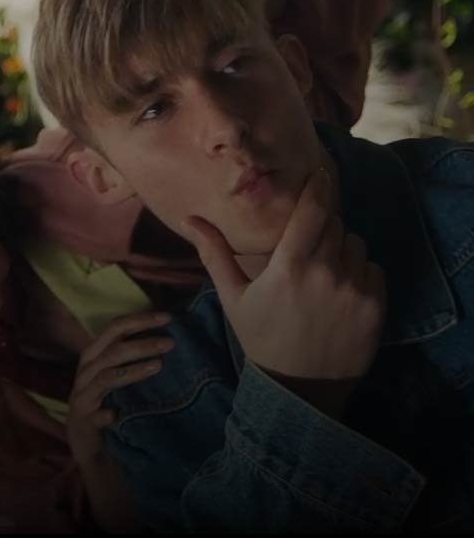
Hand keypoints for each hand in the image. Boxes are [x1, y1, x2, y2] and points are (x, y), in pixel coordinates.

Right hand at [67, 311, 174, 466]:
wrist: (85, 441)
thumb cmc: (104, 399)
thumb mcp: (114, 373)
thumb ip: (131, 355)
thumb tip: (164, 336)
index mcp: (94, 353)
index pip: (116, 328)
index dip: (139, 320)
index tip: (167, 318)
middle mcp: (86, 370)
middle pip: (113, 350)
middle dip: (142, 344)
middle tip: (169, 343)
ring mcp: (82, 394)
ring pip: (107, 377)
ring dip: (133, 371)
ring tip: (158, 366)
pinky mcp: (82, 420)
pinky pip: (96, 415)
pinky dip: (106, 413)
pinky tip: (116, 415)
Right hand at [183, 169, 385, 407]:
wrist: (300, 392)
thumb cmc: (262, 338)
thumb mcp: (234, 297)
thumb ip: (214, 253)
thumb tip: (189, 217)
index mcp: (288, 266)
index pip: (313, 209)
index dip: (319, 186)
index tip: (320, 174)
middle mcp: (324, 273)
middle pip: (335, 223)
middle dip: (324, 227)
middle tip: (309, 249)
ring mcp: (353, 290)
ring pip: (356, 243)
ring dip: (343, 250)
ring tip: (325, 274)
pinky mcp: (375, 307)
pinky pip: (374, 269)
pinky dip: (361, 274)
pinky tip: (342, 293)